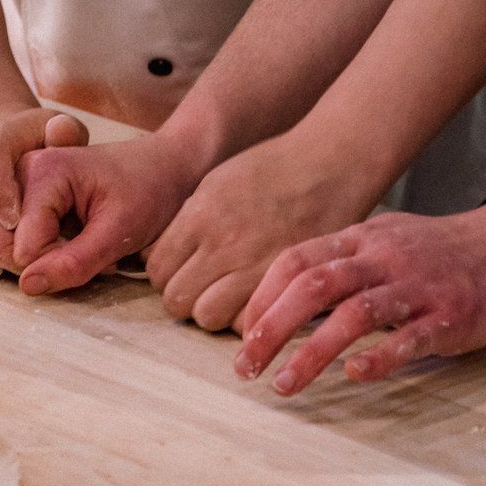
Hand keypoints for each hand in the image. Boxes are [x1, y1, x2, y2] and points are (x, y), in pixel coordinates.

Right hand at [12, 135, 204, 294]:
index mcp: (42, 171)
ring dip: (36, 259)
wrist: (162, 167)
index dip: (57, 264)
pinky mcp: (17, 201)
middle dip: (39, 264)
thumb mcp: (120, 231)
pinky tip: (65, 242)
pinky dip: (33, 253)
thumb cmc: (148, 191)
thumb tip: (27, 286)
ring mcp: (14, 187)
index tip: (99, 250)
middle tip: (85, 253)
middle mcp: (18, 174)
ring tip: (76, 245)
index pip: (24, 247)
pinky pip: (5, 241)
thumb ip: (75, 262)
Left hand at [146, 132, 379, 332]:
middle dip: (183, 297)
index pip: (158, 269)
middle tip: (199, 288)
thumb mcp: (215, 182)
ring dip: (211, 311)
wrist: (328, 165)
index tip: (178, 272)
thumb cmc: (271, 169)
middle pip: (176, 299)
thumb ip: (186, 222)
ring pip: (207, 316)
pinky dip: (244, 318)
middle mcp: (223, 244)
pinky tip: (251, 301)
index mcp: (200, 216)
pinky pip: (247, 320)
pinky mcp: (284, 281)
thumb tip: (157, 256)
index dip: (164, 275)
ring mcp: (254, 265)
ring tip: (225, 296)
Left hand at [235, 188, 485, 394]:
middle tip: (244, 366)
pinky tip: (354, 377)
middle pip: (312, 286)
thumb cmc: (448, 249)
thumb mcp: (388, 239)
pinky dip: (379, 358)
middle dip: (270, 328)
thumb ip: (345, 263)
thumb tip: (293, 298)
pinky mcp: (452, 314)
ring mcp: (418, 285)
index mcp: (362, 239)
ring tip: (284, 384)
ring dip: (311, 352)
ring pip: (353, 314)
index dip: (262, 297)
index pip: (295, 261)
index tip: (241, 333)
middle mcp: (384, 257)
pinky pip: (411, 338)